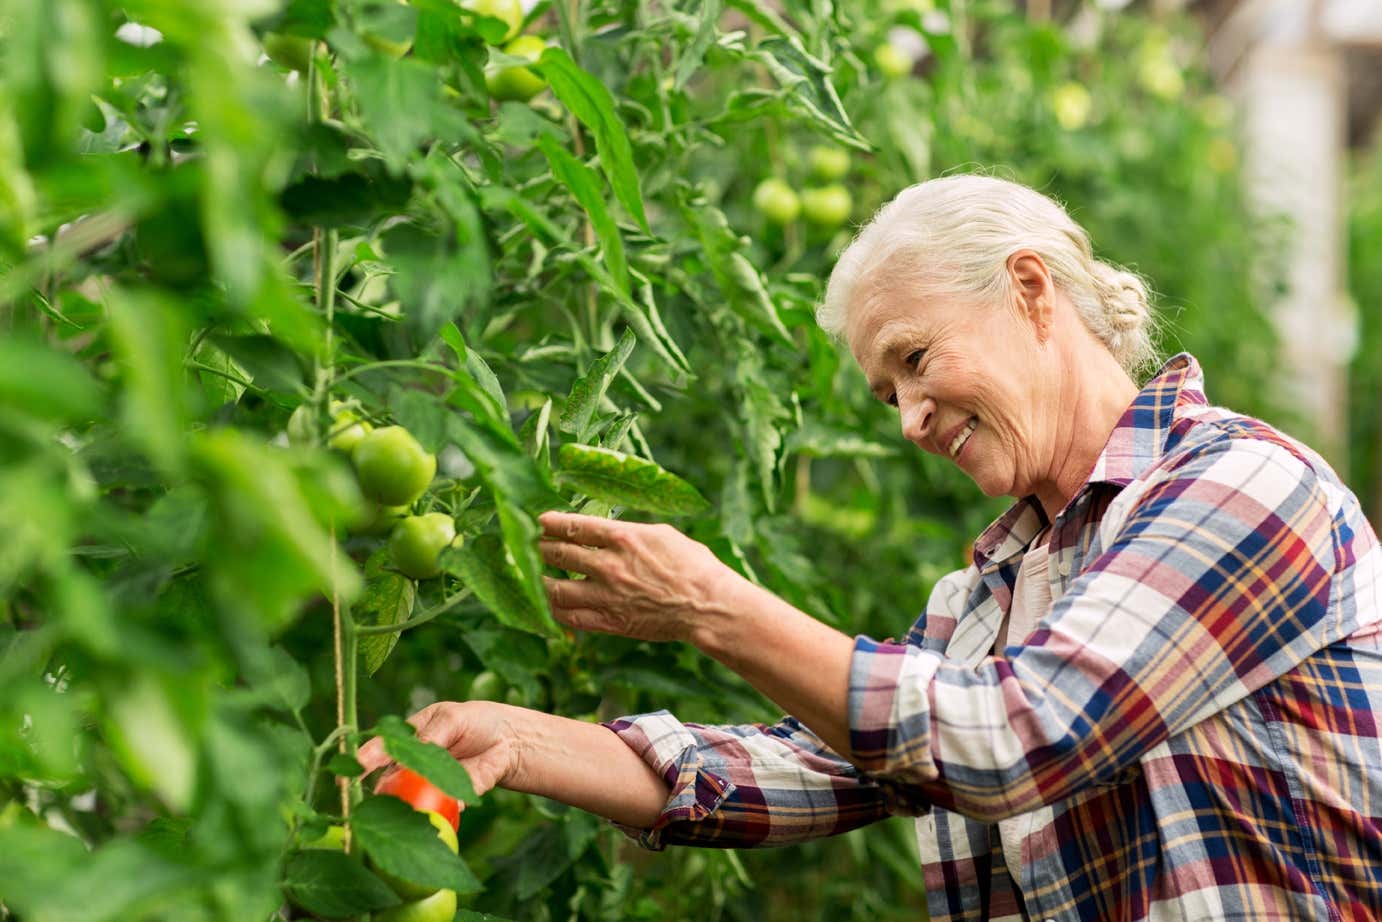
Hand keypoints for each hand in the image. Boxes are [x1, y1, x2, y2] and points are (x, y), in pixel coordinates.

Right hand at [357, 701, 520, 806]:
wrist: (508, 740)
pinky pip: (441, 809)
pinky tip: (444, 810)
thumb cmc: (474, 721)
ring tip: (410, 807)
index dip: (363, 760)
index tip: (352, 770)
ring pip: (412, 800)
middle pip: (390, 782)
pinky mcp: (451, 800)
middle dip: (382, 792)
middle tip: (378, 798)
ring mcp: (428, 785)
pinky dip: (441, 811)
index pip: (380, 749)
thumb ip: (432, 736)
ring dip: (409, 806)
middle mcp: (412, 765)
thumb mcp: (452, 719)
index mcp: (407, 738)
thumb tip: (414, 753)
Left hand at [537, 511, 740, 642]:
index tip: (540, 521)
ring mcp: (607, 596)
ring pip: (555, 589)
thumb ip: (629, 532)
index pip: (574, 526)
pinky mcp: (610, 622)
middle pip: (558, 554)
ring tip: (532, 575)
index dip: (551, 523)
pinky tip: (549, 604)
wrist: (708, 606)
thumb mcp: (662, 534)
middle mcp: (609, 566)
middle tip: (530, 544)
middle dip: (539, 547)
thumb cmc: (693, 566)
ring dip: (539, 580)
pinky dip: (555, 610)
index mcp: (623, 537)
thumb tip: (607, 532)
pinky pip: (570, 618)